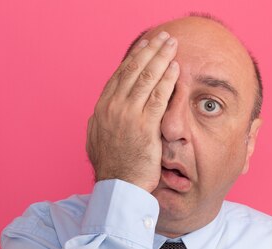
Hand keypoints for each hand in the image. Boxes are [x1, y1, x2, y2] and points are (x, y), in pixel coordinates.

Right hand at [86, 32, 179, 193]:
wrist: (118, 187)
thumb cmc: (112, 168)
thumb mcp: (96, 142)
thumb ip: (99, 125)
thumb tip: (98, 115)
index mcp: (101, 109)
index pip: (119, 75)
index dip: (134, 58)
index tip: (145, 47)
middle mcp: (112, 108)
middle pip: (133, 70)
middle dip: (150, 50)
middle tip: (162, 38)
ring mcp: (128, 115)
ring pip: (146, 78)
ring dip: (161, 57)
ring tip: (172, 45)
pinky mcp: (145, 126)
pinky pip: (158, 97)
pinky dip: (167, 80)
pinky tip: (175, 68)